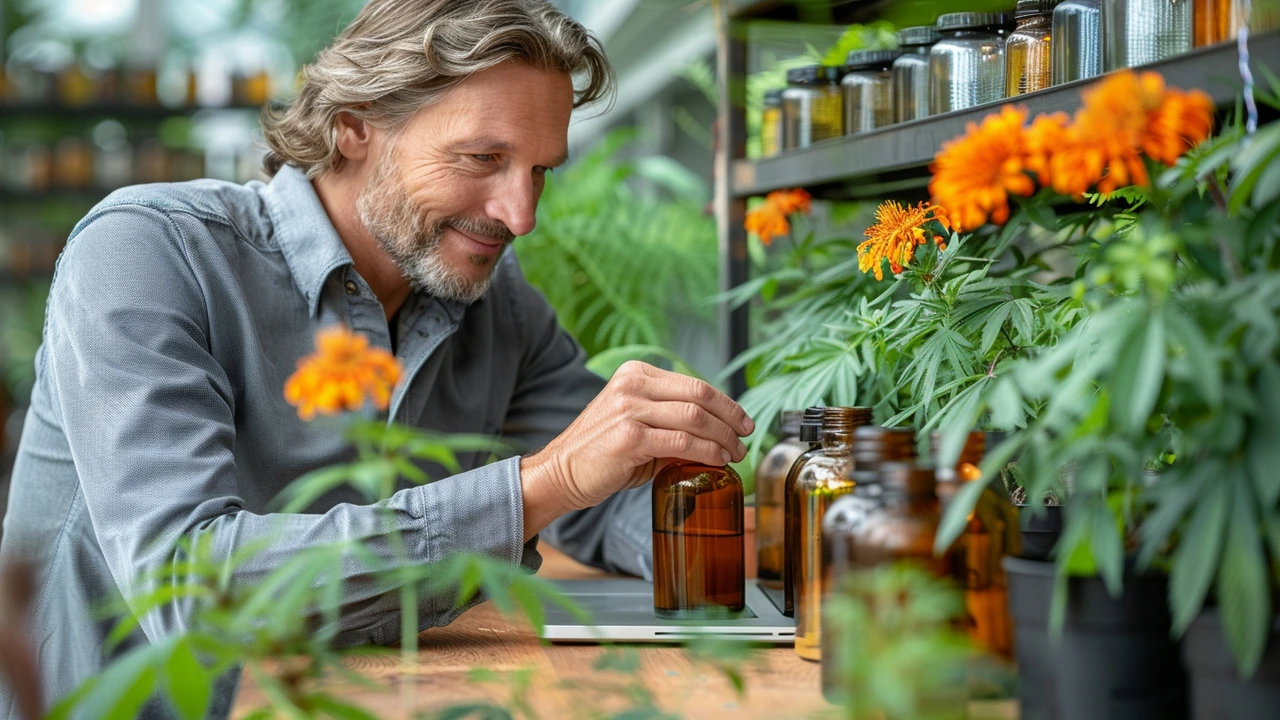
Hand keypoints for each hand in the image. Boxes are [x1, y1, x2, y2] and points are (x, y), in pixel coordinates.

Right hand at [519, 361, 753, 538]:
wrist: (561, 472)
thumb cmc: (601, 452)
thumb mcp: (638, 425)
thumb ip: (673, 423)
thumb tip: (716, 435)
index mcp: (636, 373)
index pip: (694, 383)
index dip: (726, 403)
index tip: (742, 421)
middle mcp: (632, 384)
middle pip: (700, 395)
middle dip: (731, 418)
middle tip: (745, 437)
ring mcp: (629, 409)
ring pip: (695, 417)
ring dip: (723, 438)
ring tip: (734, 453)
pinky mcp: (629, 437)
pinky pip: (682, 441)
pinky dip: (707, 452)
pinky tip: (716, 461)